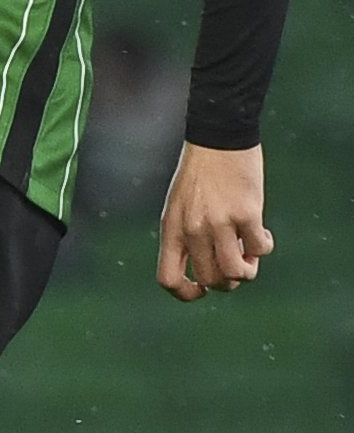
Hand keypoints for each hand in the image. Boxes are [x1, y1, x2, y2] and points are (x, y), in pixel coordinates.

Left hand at [155, 142, 270, 300]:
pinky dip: (264, 247)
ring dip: (248, 270)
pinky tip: (263, 234)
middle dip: (227, 281)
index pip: (168, 279)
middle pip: (210, 280)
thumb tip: (209, 269)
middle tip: (237, 263)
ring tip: (251, 253)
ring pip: (236, 272)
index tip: (203, 289)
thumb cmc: (199, 174)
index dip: (186, 293)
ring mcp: (219, 223)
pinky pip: (259, 248)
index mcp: (171, 229)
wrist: (218, 139)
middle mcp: (192, 230)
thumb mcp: (180, 207)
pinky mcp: (246, 214)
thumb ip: (188, 236)